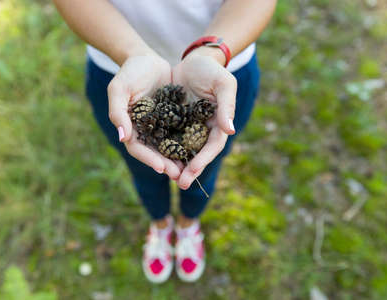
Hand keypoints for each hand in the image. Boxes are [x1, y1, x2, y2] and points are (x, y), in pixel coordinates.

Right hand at [108, 55, 181, 178]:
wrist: (147, 59)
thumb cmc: (130, 73)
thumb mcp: (119, 89)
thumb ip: (118, 112)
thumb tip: (123, 138)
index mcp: (129, 127)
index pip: (137, 148)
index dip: (148, 159)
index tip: (162, 167)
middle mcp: (143, 130)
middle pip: (154, 152)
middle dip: (166, 164)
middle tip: (179, 175)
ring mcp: (158, 126)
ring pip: (168, 147)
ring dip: (177, 159)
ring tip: (190, 169)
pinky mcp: (171, 120)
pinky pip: (179, 134)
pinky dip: (186, 144)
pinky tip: (197, 151)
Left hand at [172, 47, 236, 188]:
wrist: (194, 60)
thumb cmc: (211, 70)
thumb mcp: (223, 84)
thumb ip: (226, 106)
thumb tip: (230, 131)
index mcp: (218, 123)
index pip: (213, 145)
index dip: (204, 158)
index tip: (193, 170)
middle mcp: (203, 129)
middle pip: (198, 153)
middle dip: (190, 170)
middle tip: (180, 184)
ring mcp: (188, 127)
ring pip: (182, 150)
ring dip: (176, 164)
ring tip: (167, 177)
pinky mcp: (174, 122)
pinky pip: (169, 138)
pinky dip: (164, 150)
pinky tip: (156, 159)